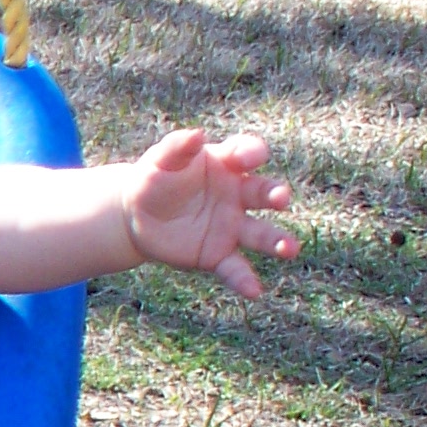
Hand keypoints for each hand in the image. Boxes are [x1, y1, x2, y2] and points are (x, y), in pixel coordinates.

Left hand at [127, 127, 296, 298]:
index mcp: (226, 165)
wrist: (136, 215)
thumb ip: (176, 147)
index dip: (251, 153)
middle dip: (275, 194)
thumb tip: (197, 134)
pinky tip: (254, 292)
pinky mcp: (218, 254)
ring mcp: (231, 226)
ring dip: (276, 241)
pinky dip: (245, 280)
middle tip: (282, 198)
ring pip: (260, 233)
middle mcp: (237, 195)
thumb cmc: (154, 179)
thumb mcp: (159, 161)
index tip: (249, 158)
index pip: (247, 153)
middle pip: (263, 192)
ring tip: (290, 249)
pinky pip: (235, 268)